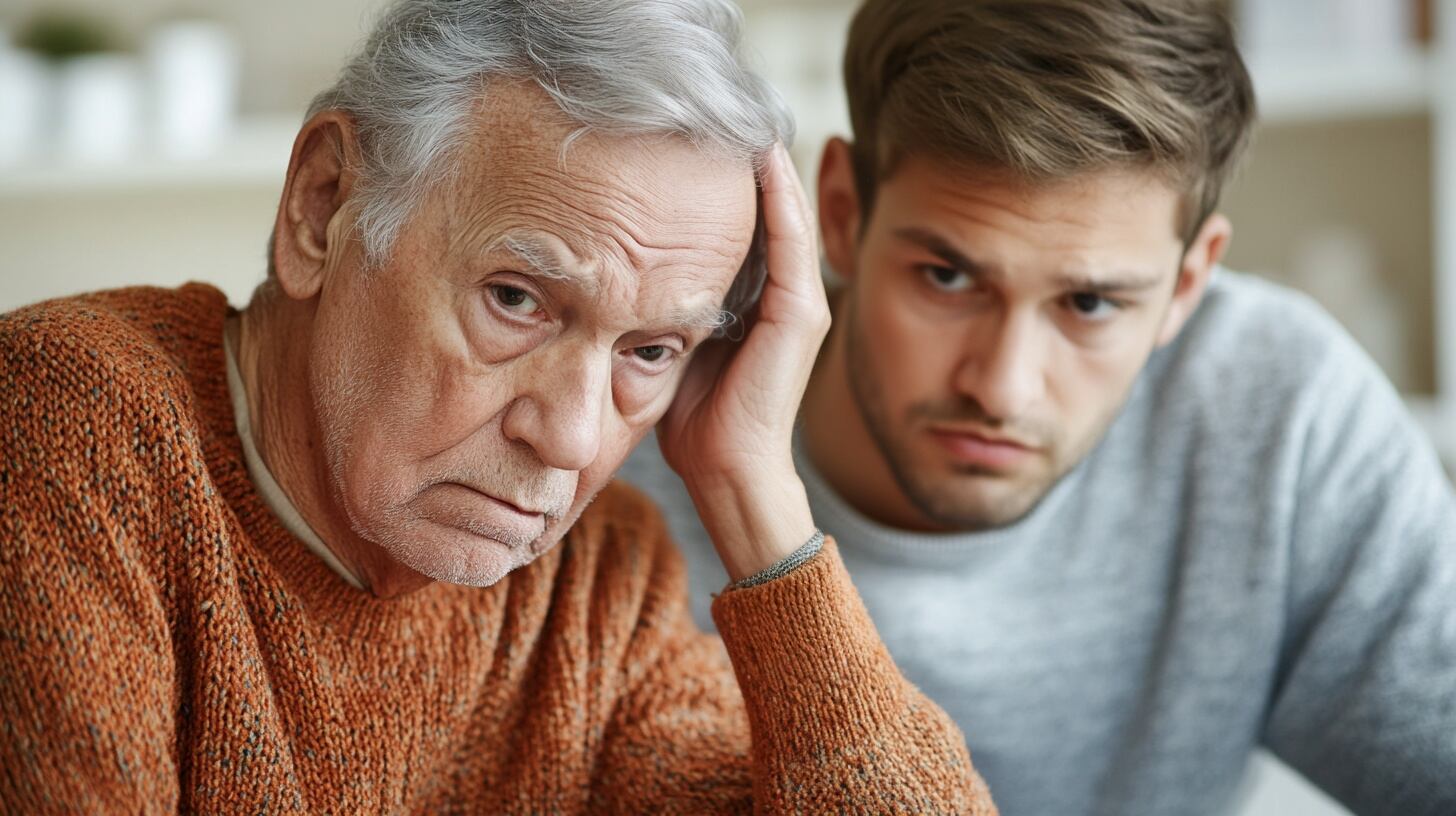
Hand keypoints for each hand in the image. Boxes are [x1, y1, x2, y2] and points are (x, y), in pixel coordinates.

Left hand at [657, 143, 829, 581]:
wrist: (726, 470)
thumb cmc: (696, 417)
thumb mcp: (674, 340)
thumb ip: (670, 299)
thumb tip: (620, 261)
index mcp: (759, 297)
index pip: (746, 222)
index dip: (723, 180)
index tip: (695, 136)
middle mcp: (788, 292)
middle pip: (769, 209)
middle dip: (743, 162)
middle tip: (716, 110)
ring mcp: (801, 300)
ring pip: (785, 214)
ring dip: (765, 166)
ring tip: (742, 117)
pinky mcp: (802, 313)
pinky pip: (791, 240)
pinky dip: (778, 198)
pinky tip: (762, 158)